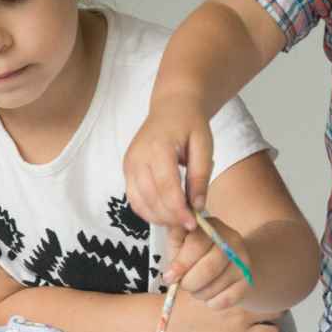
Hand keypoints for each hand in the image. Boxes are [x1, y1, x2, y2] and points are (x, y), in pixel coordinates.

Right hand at [124, 100, 213, 229]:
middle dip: (169, 216)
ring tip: (178, 220)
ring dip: (158, 217)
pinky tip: (165, 213)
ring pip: (138, 201)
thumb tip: (198, 206)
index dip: (178, 209)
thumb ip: (201, 175)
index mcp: (158, 147)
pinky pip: (133, 197)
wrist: (171, 106)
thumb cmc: (190, 124)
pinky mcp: (127, 169)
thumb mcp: (204, 145)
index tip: (192, 223)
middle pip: (150, 197)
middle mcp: (138, 156)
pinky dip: (147, 210)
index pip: (165, 186)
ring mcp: (129, 163)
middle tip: (188, 225)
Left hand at [165, 216, 253, 310]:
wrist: (227, 264)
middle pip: (209, 267)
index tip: (169, 277)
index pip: (196, 244)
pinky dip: (213, 303)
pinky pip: (226, 299)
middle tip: (183, 285)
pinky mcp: (248, 280)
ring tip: (197, 288)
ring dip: (200, 293)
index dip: (180, 263)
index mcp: (212, 226)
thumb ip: (174, 247)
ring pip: (216, 285)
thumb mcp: (181, 243)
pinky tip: (210, 296)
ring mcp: (243, 260)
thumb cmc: (195, 253)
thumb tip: (171, 272)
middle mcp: (232, 239)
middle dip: (190, 282)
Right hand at [169, 288, 281, 331]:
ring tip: (262, 330)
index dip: (271, 298)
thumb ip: (227, 281)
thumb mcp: (208, 285)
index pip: (268, 296)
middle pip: (277, 315)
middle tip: (266, 315)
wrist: (173, 326)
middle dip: (274, 315)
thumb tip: (240, 270)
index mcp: (237, 298)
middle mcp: (242, 317)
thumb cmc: (187, 304)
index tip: (267, 299)